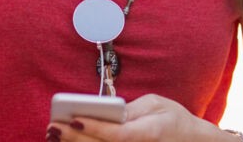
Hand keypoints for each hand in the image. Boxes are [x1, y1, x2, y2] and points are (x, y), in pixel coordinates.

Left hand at [47, 94, 218, 141]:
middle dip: (75, 138)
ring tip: (55, 135)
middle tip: (54, 127)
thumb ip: (131, 108)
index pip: (118, 134)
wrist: (189, 141)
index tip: (74, 119)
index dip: (95, 127)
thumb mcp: (156, 104)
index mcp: (150, 132)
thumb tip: (105, 111)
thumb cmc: (172, 119)